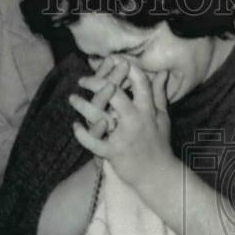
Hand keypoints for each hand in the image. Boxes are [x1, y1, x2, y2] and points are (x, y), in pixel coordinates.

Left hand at [69, 59, 172, 190]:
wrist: (158, 174)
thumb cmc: (160, 144)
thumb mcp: (162, 117)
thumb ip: (159, 94)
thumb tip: (162, 72)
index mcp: (148, 110)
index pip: (139, 81)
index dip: (126, 67)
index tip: (114, 60)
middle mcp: (135, 120)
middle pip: (114, 94)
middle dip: (97, 82)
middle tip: (83, 80)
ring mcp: (123, 136)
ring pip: (98, 116)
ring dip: (82, 106)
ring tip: (72, 98)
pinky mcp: (114, 152)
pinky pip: (93, 143)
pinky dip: (82, 135)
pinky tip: (75, 126)